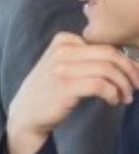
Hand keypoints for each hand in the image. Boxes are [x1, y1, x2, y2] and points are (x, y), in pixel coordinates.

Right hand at [6, 32, 138, 153]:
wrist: (27, 113)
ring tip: (125, 97)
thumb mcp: (64, 65)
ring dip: (124, 85)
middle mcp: (61, 51)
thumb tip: (130, 61)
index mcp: (63, 40)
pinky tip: (113, 101)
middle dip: (130, 71)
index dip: (126, 60)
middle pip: (110, 54)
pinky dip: (113, 94)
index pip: (105, 45)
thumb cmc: (50, 90)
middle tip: (137, 85)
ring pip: (108, 70)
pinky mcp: (65, 86)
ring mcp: (62, 68)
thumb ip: (88, 58)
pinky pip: (101, 85)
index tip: (133, 75)